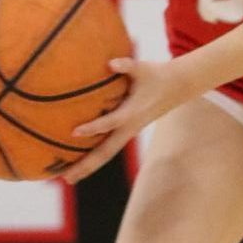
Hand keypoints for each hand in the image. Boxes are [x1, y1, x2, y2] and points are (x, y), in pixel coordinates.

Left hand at [61, 57, 190, 183]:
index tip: (73, 133)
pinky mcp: (126, 134)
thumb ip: (126, 65)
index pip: (110, 123)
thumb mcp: (143, 68)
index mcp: (132, 113)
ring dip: (87, 167)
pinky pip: (107, 149)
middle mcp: (129, 129)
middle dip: (86, 165)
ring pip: (106, 155)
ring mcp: (127, 134)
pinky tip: (78, 164)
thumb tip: (111, 63)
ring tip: (66, 179)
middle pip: (105, 152)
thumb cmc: (156, 75)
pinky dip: (93, 158)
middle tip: (66, 178)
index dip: (93, 128)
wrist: (176, 88)